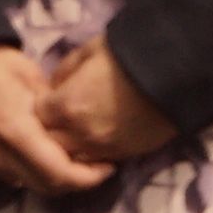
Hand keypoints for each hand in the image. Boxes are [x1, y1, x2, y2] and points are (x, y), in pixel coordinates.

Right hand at [0, 43, 112, 197]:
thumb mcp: (28, 75)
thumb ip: (53, 107)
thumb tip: (72, 125)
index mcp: (17, 133)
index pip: (60, 174)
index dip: (89, 177)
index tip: (107, 166)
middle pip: (46, 186)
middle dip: (74, 181)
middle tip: (94, 166)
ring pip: (27, 183)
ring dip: (51, 177)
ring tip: (69, 159)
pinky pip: (7, 174)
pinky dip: (29, 170)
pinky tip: (39, 153)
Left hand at [38, 42, 179, 168]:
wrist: (176, 73)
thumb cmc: (129, 55)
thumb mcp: (90, 50)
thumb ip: (65, 71)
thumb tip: (54, 85)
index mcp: (66, 105)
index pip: (35, 116)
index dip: (39, 106)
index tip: (47, 98)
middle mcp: (79, 133)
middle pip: (48, 143)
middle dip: (48, 131)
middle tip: (57, 117)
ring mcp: (102, 148)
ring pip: (71, 160)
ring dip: (68, 147)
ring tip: (75, 131)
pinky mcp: (124, 155)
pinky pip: (96, 162)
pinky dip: (90, 154)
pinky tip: (95, 138)